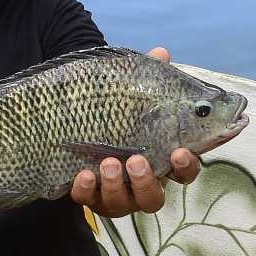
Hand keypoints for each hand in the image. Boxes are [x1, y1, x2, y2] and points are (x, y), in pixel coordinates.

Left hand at [69, 46, 201, 217]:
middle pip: (153, 198)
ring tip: (109, 162)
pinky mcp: (88, 195)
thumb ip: (148, 77)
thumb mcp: (129, 91)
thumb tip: (161, 53)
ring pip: (122, 203)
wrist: (69, 119)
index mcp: (159, 158)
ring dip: (116, 185)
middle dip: (146, 181)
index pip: (184, 170)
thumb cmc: (112, 109)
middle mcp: (140, 181)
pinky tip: (84, 174)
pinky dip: (87, 190)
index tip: (179, 152)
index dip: (186, 165)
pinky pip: (88, 200)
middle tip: (137, 160)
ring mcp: (113, 192)